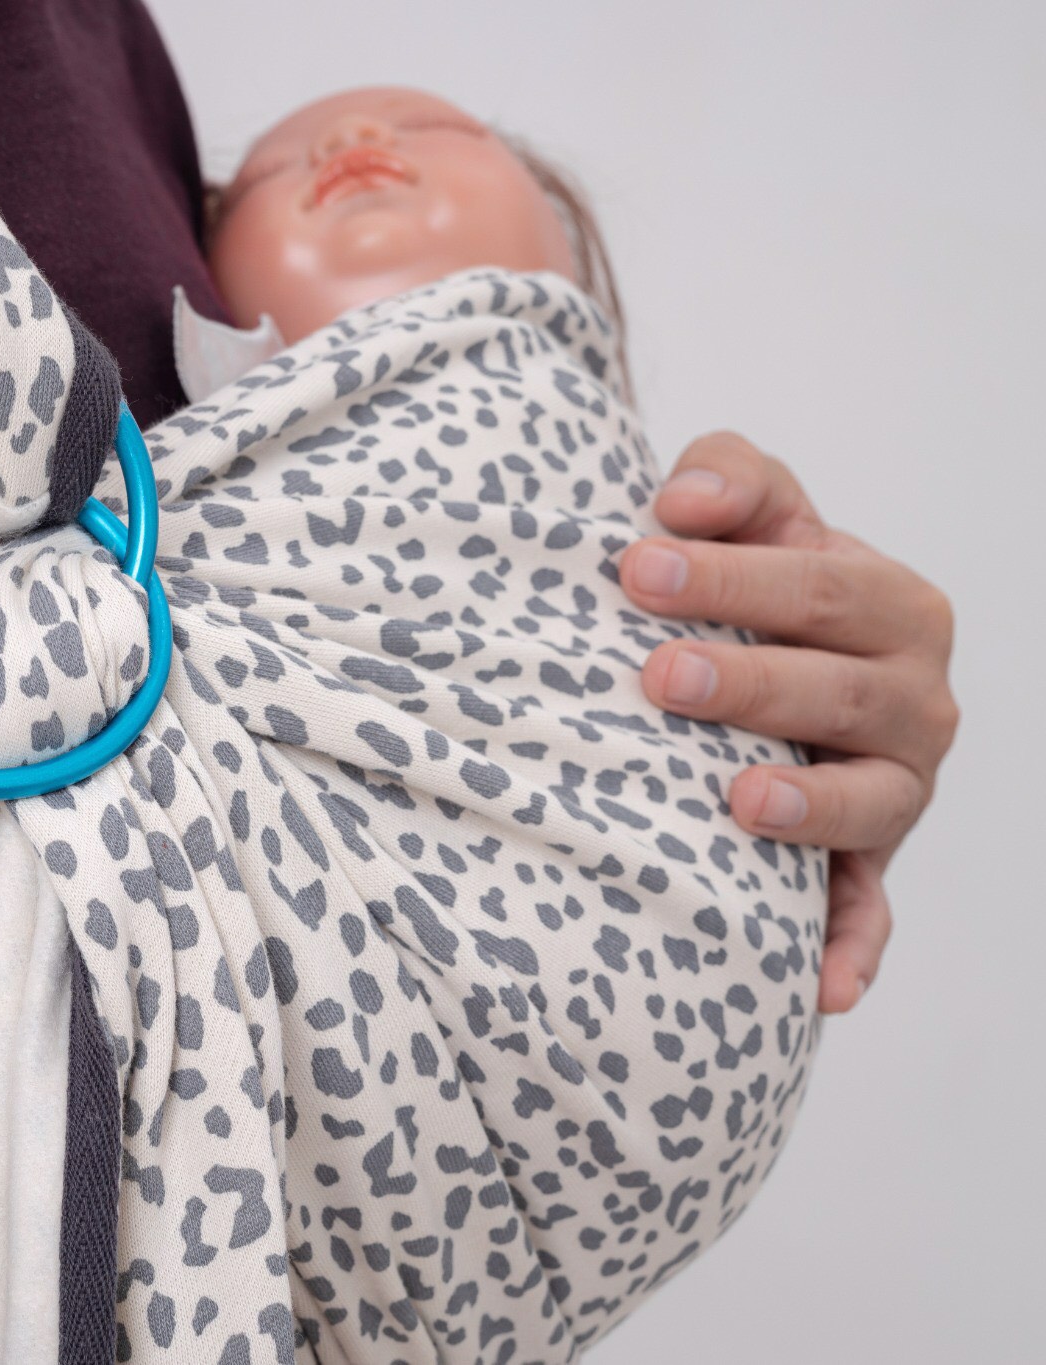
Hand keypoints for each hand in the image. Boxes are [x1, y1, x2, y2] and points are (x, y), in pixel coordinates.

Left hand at [618, 433, 957, 1014]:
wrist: (776, 662)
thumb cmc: (750, 583)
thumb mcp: (752, 515)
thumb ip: (730, 481)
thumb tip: (680, 499)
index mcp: (891, 605)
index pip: (821, 583)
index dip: (734, 574)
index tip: (637, 568)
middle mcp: (915, 698)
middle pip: (840, 688)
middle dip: (751, 680)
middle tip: (656, 674)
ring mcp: (898, 789)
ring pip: (871, 800)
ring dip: (808, 806)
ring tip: (733, 798)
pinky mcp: (867, 865)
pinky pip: (869, 915)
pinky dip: (851, 952)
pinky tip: (821, 990)